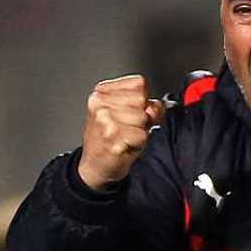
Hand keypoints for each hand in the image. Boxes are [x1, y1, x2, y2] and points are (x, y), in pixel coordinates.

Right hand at [78, 75, 163, 190]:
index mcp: (102, 92)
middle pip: (142, 101)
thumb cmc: (110, 139)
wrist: (94, 166)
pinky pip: (142, 135)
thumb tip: (156, 106)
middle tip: (128, 128)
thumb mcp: (126, 115)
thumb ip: (146, 105)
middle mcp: (100, 103)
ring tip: (126, 136)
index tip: (133, 111)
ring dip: (140, 131)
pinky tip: (125, 145)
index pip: (139, 84)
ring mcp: (104, 119)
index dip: (144, 100)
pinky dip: (138, 143)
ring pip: (143, 118)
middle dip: (142, 117)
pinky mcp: (111, 136)